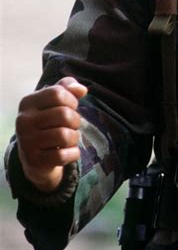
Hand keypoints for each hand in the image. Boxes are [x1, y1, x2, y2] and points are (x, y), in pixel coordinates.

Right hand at [15, 77, 87, 192]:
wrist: (35, 158)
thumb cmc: (49, 123)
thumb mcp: (55, 102)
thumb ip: (67, 88)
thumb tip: (81, 90)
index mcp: (28, 103)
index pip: (57, 93)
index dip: (71, 100)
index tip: (72, 107)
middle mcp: (23, 121)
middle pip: (63, 114)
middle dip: (75, 120)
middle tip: (72, 126)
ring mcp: (27, 142)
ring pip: (64, 136)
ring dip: (75, 138)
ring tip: (70, 138)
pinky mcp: (34, 161)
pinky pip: (62, 156)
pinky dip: (73, 154)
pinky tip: (69, 152)